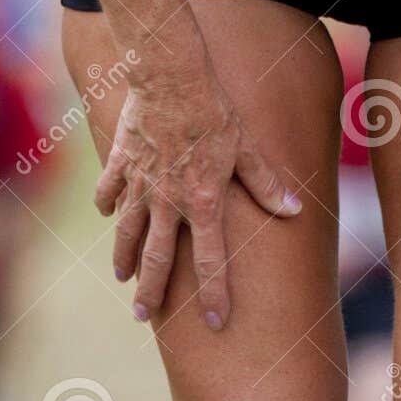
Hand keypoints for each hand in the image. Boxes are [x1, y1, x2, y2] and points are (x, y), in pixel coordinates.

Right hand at [94, 70, 301, 330]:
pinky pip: (108, 190)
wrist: (170, 78)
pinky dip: (105, 204)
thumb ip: (267, 183)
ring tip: (121, 276)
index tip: (214, 322)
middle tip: (141, 316)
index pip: (211, 262)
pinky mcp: (120, 161)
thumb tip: (295, 210)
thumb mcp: (247, 147)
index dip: (215, 295)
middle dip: (150, 291)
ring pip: (127, 231)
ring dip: (123, 256)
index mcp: (202, 202)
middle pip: (157, 258)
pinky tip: (105, 214)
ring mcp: (139, 183)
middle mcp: (168, 201)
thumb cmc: (214, 110)